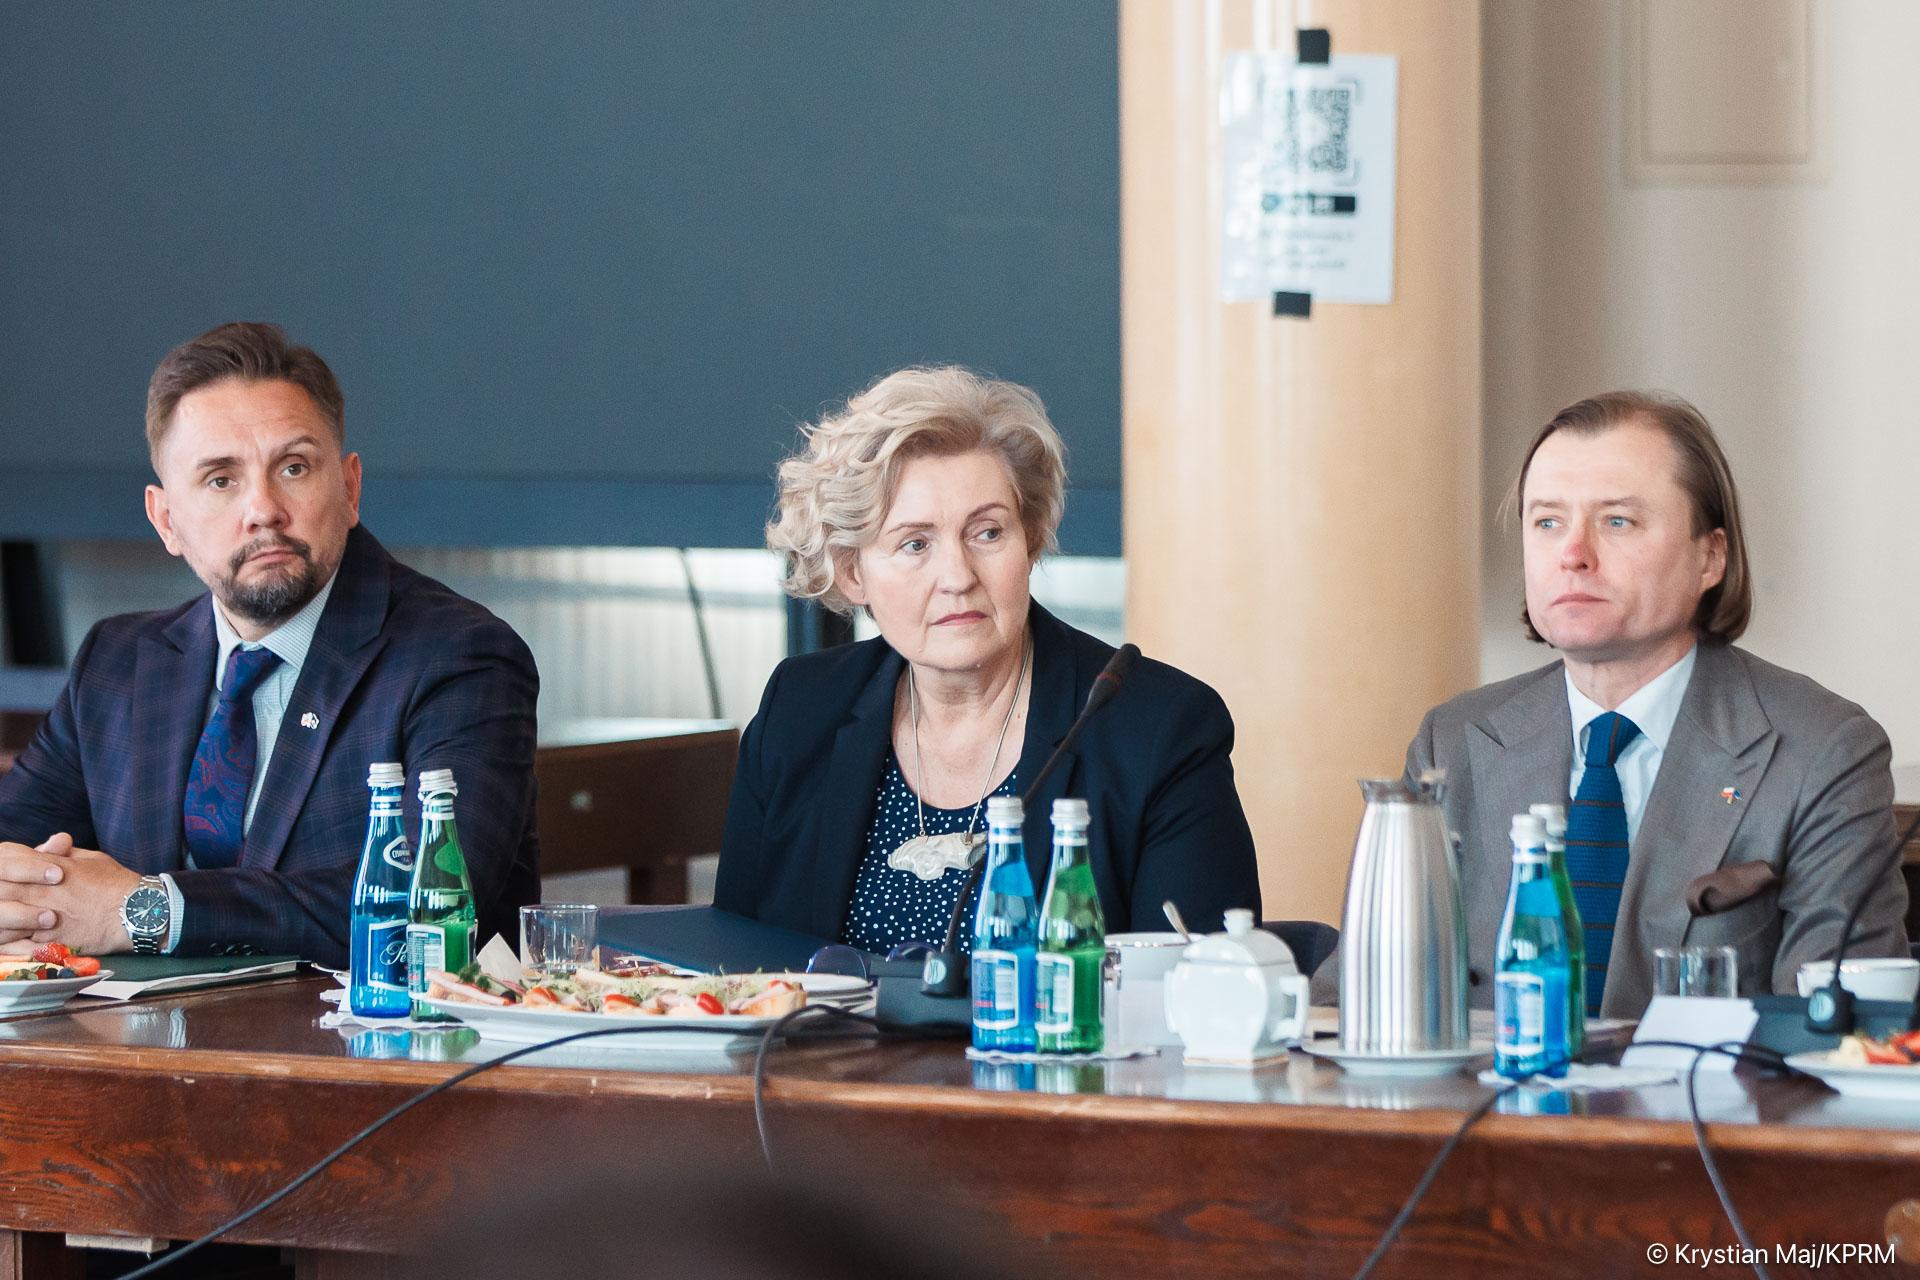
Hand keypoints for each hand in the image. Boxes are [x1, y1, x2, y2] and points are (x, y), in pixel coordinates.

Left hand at [0, 834, 140, 953]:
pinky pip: (15, 943)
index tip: (5, 871)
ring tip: (4, 917)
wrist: (137, 913)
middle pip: (1, 889)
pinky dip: (7, 940)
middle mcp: (44, 892)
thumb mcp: (92, 859)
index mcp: (53, 869)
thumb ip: (64, 853)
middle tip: (1, 894)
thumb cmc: (118, 884)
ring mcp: (44, 918)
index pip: (11, 861)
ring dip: (1, 916)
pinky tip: (8, 937)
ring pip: (3, 917)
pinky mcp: (49, 941)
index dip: (3, 866)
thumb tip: (48, 847)